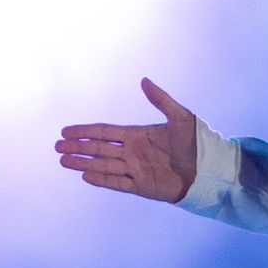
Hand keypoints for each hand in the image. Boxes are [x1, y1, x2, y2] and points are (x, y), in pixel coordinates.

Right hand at [56, 78, 198, 202]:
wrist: (211, 168)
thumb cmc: (198, 142)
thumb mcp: (181, 117)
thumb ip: (161, 100)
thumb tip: (144, 80)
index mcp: (138, 135)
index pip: (105, 132)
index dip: (85, 132)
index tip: (65, 131)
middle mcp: (133, 152)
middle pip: (99, 149)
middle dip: (78, 147)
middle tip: (56, 147)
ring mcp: (136, 169)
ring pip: (104, 166)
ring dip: (84, 163)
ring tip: (63, 161)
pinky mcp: (142, 186)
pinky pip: (118, 183)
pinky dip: (103, 179)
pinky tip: (86, 176)